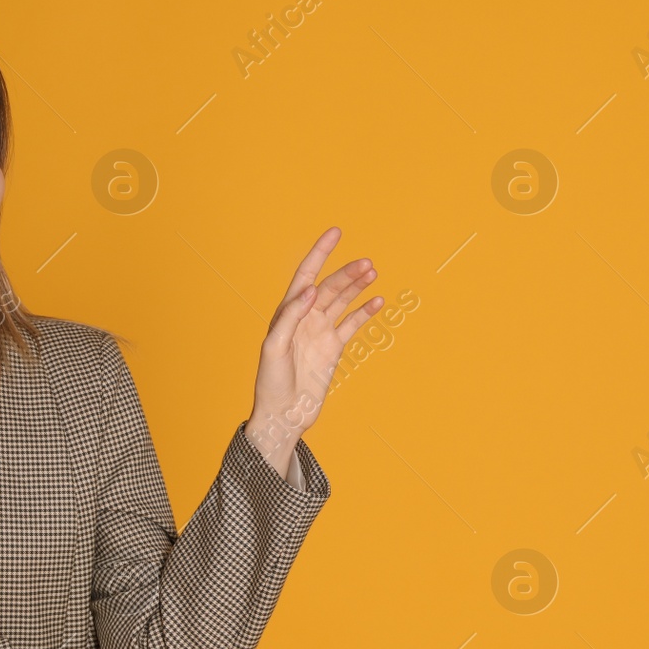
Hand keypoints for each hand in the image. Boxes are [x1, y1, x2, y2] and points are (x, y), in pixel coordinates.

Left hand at [245, 227, 382, 471]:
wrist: (283, 415)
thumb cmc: (271, 383)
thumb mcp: (274, 348)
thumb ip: (291, 317)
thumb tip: (311, 291)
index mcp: (287, 313)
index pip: (306, 275)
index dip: (320, 253)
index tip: (336, 232)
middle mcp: (305, 318)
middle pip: (330, 287)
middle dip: (347, 273)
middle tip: (367, 263)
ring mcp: (320, 332)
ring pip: (343, 301)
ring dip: (357, 286)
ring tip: (373, 272)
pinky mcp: (333, 348)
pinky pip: (352, 324)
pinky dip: (365, 312)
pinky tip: (377, 300)